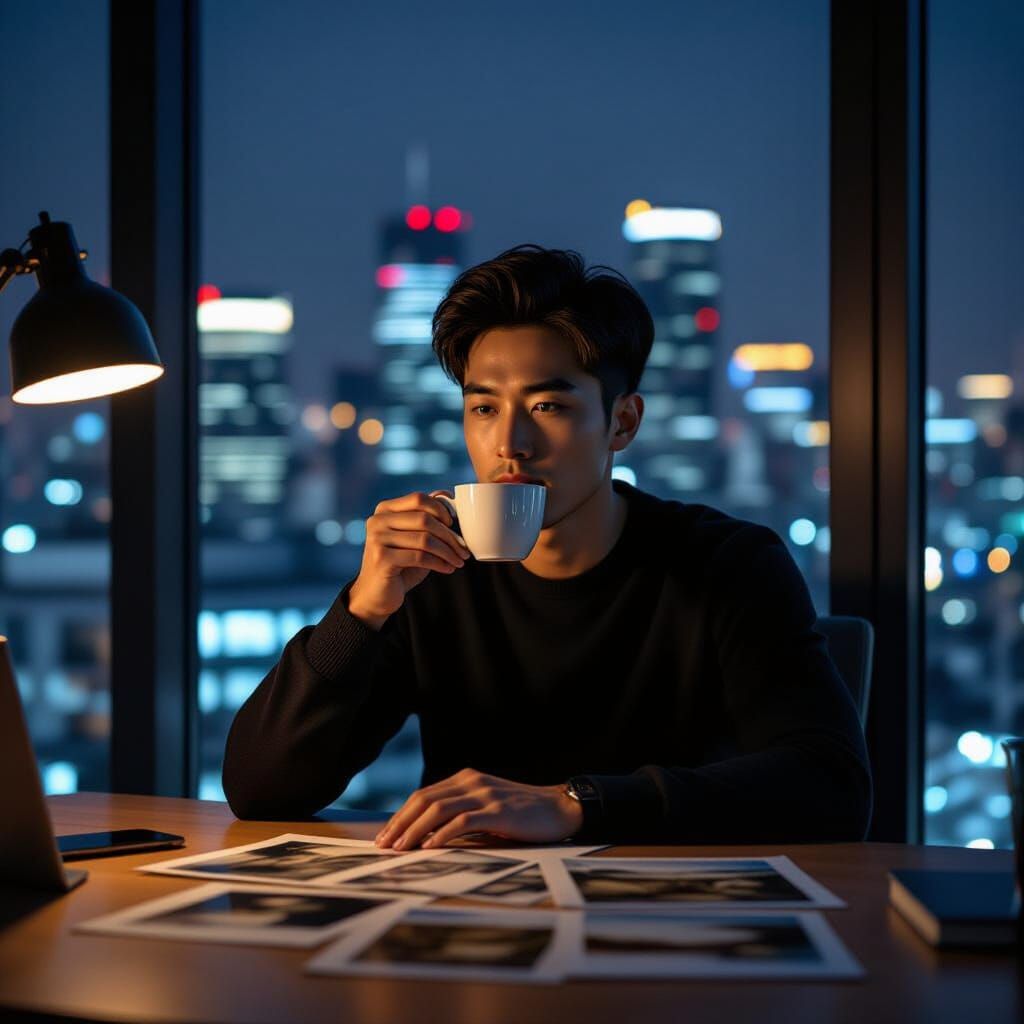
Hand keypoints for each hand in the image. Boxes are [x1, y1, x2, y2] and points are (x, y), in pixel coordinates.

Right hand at [348, 491, 470, 628]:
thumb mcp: (412, 538)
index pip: (418, 499)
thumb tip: (445, 494)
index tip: (453, 524)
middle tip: (463, 549)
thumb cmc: (400, 564)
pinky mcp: (382, 559)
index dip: (440, 509)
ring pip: (425, 540)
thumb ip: (424, 516)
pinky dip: (439, 563)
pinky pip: (420, 557)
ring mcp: (377, 539)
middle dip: (449, 535)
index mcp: (384, 509)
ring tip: (459, 561)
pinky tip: (448, 568)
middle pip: (424, 519)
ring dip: (448, 552)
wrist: (376, 595)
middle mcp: (377, 521)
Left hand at [374, 768, 583, 849]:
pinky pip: (463, 821)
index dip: (400, 815)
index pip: (423, 795)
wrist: (560, 809)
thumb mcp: (487, 807)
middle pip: (424, 799)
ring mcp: (485, 795)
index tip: (385, 836)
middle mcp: (472, 782)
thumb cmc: (522, 814)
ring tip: (400, 849)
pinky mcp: (498, 811)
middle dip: (400, 823)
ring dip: (414, 830)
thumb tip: (427, 835)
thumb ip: (462, 813)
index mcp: (466, 779)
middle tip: (383, 846)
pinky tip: (430, 847)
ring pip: (438, 809)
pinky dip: (442, 834)